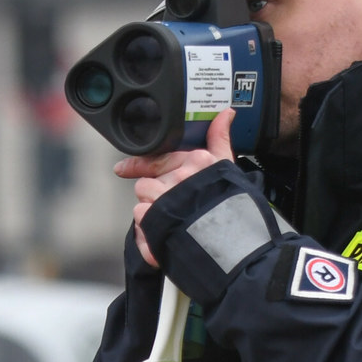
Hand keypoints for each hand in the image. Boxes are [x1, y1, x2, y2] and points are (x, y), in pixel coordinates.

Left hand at [113, 109, 236, 266]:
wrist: (238, 247)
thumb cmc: (234, 210)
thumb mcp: (229, 170)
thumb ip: (221, 140)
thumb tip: (225, 113)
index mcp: (198, 161)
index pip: (158, 158)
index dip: (137, 165)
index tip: (123, 168)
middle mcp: (181, 175)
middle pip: (147, 182)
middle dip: (155, 196)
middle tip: (174, 211)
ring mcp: (167, 197)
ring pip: (142, 199)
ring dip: (150, 212)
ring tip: (171, 223)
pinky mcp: (156, 218)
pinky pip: (140, 218)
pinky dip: (147, 231)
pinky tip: (163, 236)